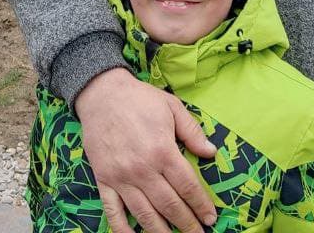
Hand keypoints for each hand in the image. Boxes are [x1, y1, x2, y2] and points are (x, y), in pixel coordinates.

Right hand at [74, 68, 217, 232]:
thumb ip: (192, 132)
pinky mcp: (104, 180)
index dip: (200, 205)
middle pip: (169, 205)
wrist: (102, 94)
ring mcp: (121, 178)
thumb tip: (211, 153)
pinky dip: (122, 230)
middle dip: (187, 223)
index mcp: (163, 151)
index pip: (187, 186)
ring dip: (161, 232)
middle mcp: (143, 169)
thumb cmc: (140, 99)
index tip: (210, 218)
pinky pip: (113, 211)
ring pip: (144, 214)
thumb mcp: (172, 107)